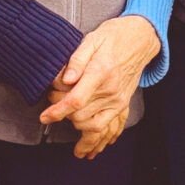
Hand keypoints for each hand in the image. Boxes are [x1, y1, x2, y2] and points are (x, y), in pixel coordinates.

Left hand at [39, 15, 159, 157]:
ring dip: (81, 135)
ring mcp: (119, 99)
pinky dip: (102, 141)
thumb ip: (77, 59)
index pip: (76, 100)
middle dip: (63, 116)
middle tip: (52, 104)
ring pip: (96, 128)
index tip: (44, 117)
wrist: (140, 39)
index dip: (57, 111)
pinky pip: (112, 128)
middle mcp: (111, 90)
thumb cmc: (113, 36)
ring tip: (72, 140)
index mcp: (101, 72)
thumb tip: (65, 79)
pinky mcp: (123, 104)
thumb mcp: (92, 39)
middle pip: (82, 116)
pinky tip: (93, 148)